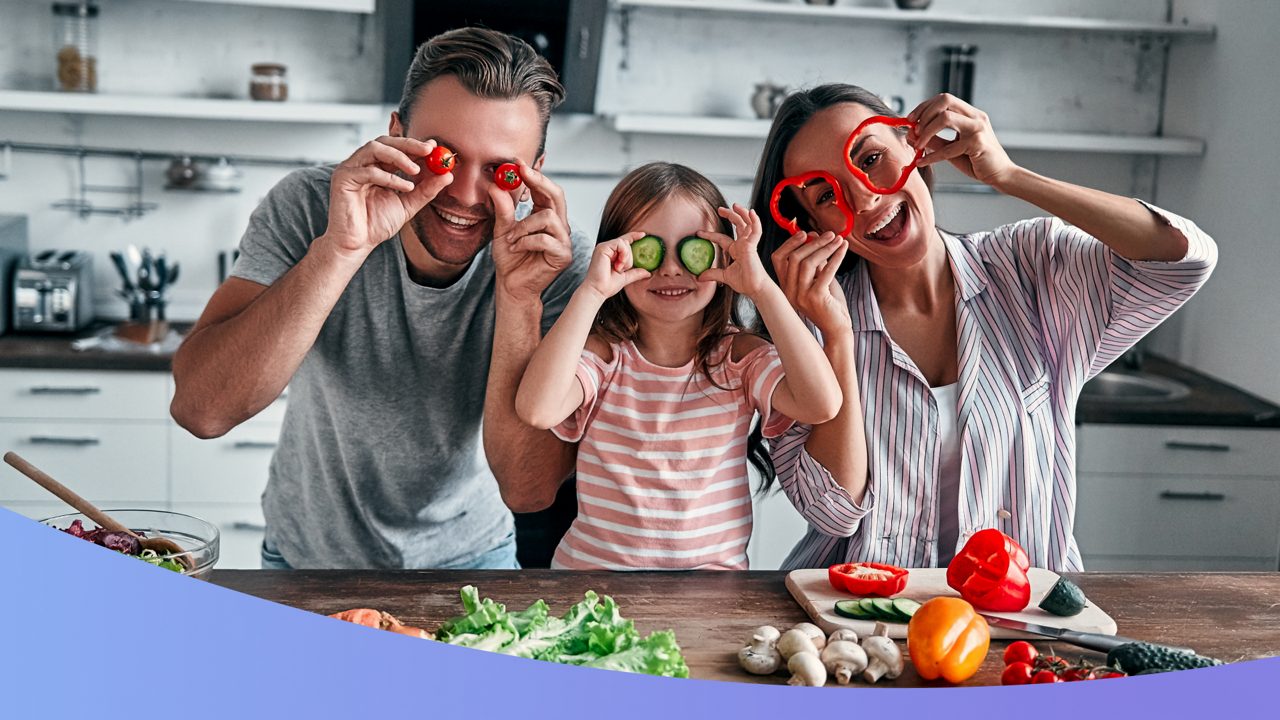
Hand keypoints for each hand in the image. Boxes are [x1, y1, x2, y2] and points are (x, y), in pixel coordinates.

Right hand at [320, 136, 453, 260]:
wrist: (357, 244)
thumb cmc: (377, 224)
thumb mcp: (409, 204)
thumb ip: (426, 190)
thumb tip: (447, 176)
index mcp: (375, 166)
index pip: (395, 148)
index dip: (414, 145)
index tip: (434, 147)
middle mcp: (361, 164)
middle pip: (385, 142)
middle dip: (408, 145)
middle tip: (429, 150)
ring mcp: (350, 169)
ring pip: (374, 148)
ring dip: (399, 157)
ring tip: (416, 170)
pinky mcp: (342, 179)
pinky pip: (368, 171)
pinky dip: (389, 177)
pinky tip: (405, 186)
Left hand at [490, 160, 573, 300]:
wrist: (511, 285)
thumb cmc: (510, 258)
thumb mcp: (502, 229)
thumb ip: (502, 209)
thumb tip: (495, 185)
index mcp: (547, 215)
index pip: (546, 190)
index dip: (534, 175)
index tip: (518, 162)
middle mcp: (559, 226)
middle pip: (557, 195)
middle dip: (539, 182)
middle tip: (521, 173)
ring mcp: (564, 240)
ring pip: (548, 217)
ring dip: (524, 225)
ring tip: (511, 238)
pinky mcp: (563, 255)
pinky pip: (546, 239)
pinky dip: (526, 241)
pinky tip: (516, 248)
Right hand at [579, 232, 651, 300]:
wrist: (598, 290)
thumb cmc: (608, 285)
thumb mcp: (626, 277)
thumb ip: (636, 273)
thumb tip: (648, 273)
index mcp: (610, 253)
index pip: (623, 241)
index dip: (633, 236)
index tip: (643, 234)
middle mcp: (606, 248)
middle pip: (626, 243)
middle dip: (628, 258)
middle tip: (621, 269)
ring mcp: (603, 247)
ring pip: (624, 243)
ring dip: (626, 257)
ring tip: (618, 268)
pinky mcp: (602, 247)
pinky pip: (620, 243)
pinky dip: (623, 254)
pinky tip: (618, 264)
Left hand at [697, 204, 771, 297]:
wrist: (755, 289)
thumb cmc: (745, 282)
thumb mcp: (724, 276)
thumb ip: (713, 274)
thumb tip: (699, 277)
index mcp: (736, 250)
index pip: (722, 239)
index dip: (711, 235)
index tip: (699, 233)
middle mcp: (743, 245)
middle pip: (737, 225)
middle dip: (729, 215)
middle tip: (719, 209)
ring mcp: (748, 244)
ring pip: (747, 224)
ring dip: (742, 213)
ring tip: (735, 205)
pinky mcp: (753, 246)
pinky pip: (756, 231)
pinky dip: (755, 221)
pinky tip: (751, 212)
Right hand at [771, 230, 851, 336]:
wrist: (837, 329)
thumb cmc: (829, 304)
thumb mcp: (819, 278)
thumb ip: (815, 261)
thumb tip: (814, 235)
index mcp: (785, 287)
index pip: (778, 259)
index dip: (790, 243)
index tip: (806, 233)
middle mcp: (789, 292)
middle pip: (795, 258)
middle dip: (814, 242)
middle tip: (830, 234)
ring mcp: (801, 296)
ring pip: (808, 263)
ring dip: (825, 247)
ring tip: (838, 239)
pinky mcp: (816, 298)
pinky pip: (825, 271)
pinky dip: (836, 257)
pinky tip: (843, 249)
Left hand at [908, 94, 1018, 189]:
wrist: (1000, 174)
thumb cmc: (976, 161)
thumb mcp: (951, 148)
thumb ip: (934, 140)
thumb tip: (911, 135)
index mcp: (970, 114)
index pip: (944, 99)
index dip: (924, 107)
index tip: (910, 119)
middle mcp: (975, 117)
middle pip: (945, 100)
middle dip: (924, 114)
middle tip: (913, 130)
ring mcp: (977, 128)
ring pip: (945, 117)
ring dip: (926, 131)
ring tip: (918, 145)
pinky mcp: (977, 143)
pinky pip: (948, 148)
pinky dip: (932, 155)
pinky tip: (922, 162)